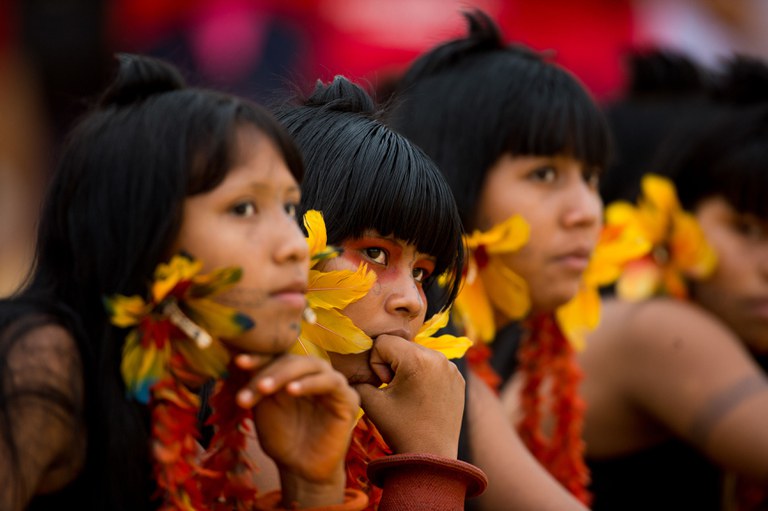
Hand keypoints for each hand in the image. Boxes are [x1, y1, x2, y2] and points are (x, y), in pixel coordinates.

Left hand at [234, 354, 358, 501]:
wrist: (300, 469)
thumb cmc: (281, 437)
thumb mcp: (263, 408)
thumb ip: (258, 384)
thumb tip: (239, 358)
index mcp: (294, 371)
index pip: (277, 356)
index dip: (259, 357)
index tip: (238, 361)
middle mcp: (314, 373)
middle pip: (292, 359)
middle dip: (269, 372)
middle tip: (253, 387)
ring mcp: (332, 382)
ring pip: (311, 365)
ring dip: (285, 374)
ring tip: (264, 388)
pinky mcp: (348, 397)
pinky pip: (331, 382)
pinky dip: (310, 383)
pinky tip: (292, 390)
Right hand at [353, 335, 464, 458]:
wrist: (432, 457)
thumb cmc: (400, 429)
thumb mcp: (372, 403)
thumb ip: (357, 380)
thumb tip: (351, 368)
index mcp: (417, 359)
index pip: (383, 342)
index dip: (376, 363)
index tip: (386, 386)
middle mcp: (438, 357)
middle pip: (401, 346)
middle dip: (392, 365)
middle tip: (396, 392)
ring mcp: (451, 367)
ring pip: (417, 354)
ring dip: (408, 369)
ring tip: (410, 395)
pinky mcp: (458, 377)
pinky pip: (434, 365)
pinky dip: (424, 375)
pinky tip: (423, 397)